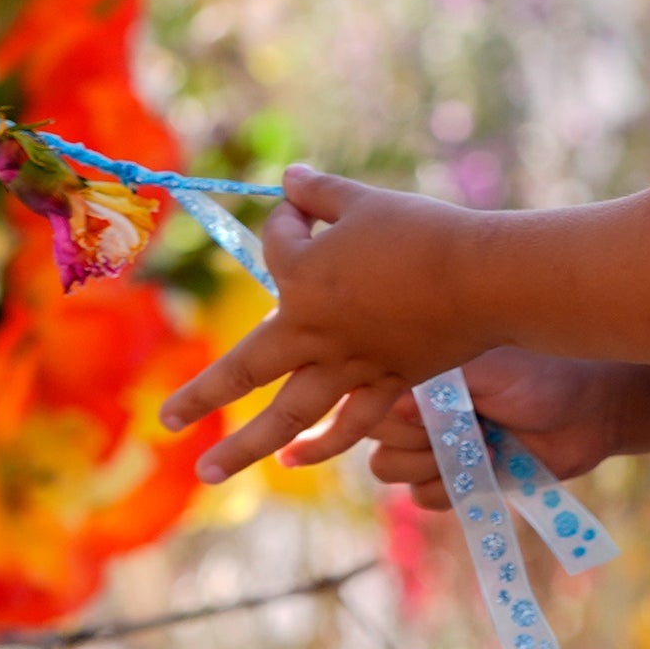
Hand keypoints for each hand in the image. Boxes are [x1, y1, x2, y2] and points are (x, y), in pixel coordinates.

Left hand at [157, 165, 482, 481]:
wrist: (483, 278)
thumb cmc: (423, 232)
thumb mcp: (364, 201)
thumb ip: (320, 191)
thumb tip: (289, 176)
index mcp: (303, 278)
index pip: (275, 244)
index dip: (286, 218)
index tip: (305, 206)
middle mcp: (313, 331)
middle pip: (244, 370)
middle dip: (202, 395)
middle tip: (166, 420)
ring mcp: (348, 365)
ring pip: (287, 414)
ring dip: (246, 446)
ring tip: (208, 473)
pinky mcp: (387, 382)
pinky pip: (349, 422)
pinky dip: (323, 444)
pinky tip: (295, 459)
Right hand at [355, 347, 630, 508]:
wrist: (593, 414)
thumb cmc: (545, 377)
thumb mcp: (494, 371)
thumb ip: (445, 386)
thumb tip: (397, 406)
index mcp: (422, 374)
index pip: (370, 399)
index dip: (394, 413)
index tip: (431, 412)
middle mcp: (420, 408)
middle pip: (376, 440)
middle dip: (418, 440)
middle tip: (468, 425)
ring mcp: (435, 445)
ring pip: (390, 469)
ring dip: (433, 465)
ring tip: (483, 445)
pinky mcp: (456, 479)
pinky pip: (423, 497)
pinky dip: (452, 489)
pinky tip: (491, 466)